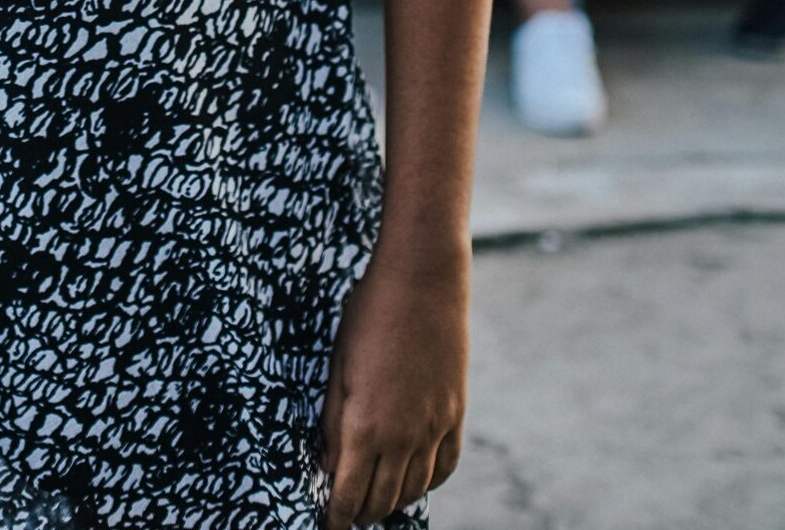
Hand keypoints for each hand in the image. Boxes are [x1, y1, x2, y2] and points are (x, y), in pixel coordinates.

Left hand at [322, 243, 467, 527]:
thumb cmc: (369, 313)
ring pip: (414, 489)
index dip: (337, 516)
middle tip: (348, 512)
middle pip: (382, 499)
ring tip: (376, 503)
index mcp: (366, 424)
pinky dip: (427, 483)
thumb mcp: (338, 365)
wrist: (423, 279)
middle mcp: (403, 436)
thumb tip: (329, 467)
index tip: (328, 525)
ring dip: (392, 502)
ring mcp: (435, 427)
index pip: (350, 494)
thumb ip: (334, 422)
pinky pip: (444, 467)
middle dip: (361, 512)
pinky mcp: (456, 414)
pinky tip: (413, 482)